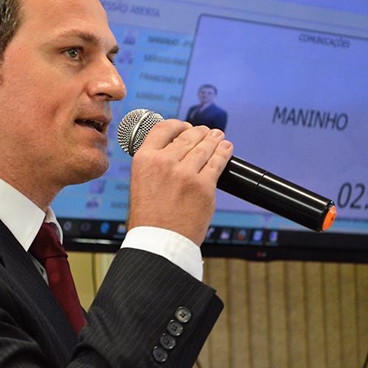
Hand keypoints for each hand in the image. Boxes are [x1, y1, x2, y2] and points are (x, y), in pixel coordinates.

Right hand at [127, 119, 232, 245]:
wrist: (159, 242)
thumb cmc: (149, 219)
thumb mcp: (141, 183)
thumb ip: (155, 164)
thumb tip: (174, 151)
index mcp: (144, 160)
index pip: (164, 128)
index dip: (178, 124)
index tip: (185, 127)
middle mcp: (164, 162)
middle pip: (188, 136)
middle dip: (200, 132)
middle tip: (205, 132)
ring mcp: (186, 173)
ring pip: (205, 147)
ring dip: (214, 140)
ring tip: (218, 137)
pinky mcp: (204, 186)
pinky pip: (218, 163)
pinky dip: (224, 153)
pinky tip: (226, 149)